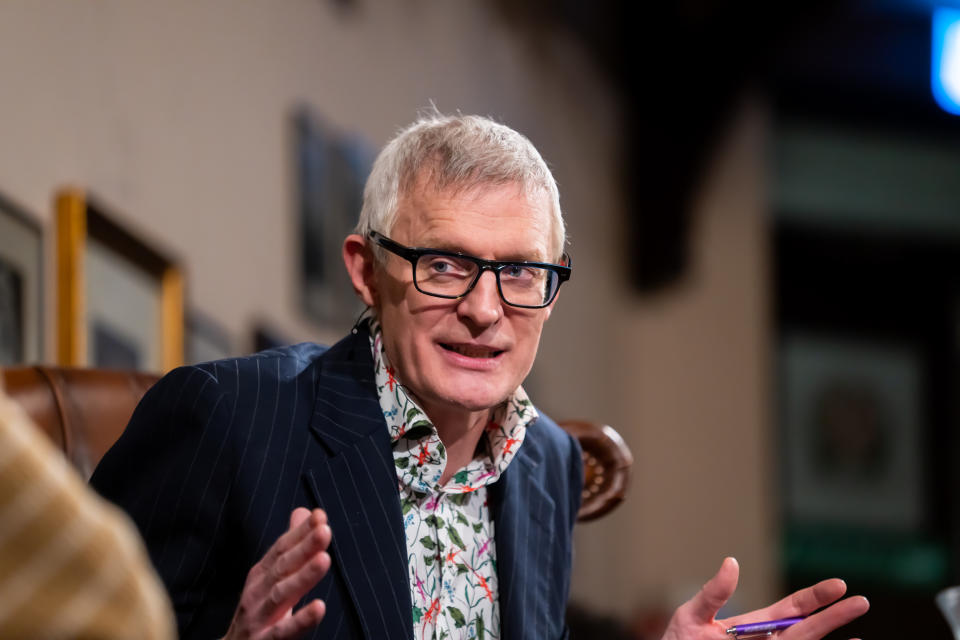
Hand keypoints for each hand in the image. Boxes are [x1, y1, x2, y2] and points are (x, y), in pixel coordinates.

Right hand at [224, 508, 332, 639]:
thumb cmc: (259, 613)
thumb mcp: (272, 578)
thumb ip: (290, 546)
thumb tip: (304, 512)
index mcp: (261, 576)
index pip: (281, 549)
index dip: (300, 532)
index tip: (319, 516)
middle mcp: (257, 593)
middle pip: (282, 567)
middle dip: (303, 548)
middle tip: (324, 531)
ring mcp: (258, 618)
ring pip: (281, 595)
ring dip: (303, 577)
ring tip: (324, 559)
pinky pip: (283, 631)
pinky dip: (301, 620)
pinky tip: (319, 608)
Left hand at [661, 557, 868, 639]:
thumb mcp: (691, 616)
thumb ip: (713, 594)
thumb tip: (732, 562)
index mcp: (755, 625)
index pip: (792, 609)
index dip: (815, 597)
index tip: (839, 585)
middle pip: (808, 630)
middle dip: (834, 616)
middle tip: (861, 601)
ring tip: (859, 636)